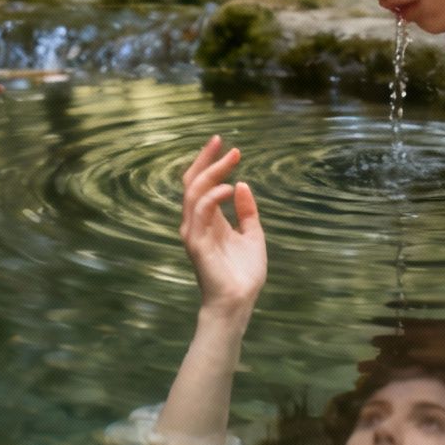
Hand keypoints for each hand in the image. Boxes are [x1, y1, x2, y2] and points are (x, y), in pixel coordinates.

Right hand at [180, 135, 265, 310]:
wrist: (238, 302)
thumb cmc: (243, 273)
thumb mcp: (252, 235)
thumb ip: (247, 212)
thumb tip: (243, 184)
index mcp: (208, 220)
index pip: (202, 184)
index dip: (211, 163)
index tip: (227, 145)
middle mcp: (196, 223)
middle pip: (192, 182)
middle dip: (206, 160)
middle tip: (223, 142)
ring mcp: (194, 232)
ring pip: (194, 193)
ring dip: (212, 172)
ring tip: (232, 160)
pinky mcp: (196, 243)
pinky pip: (201, 212)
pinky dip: (214, 196)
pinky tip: (231, 188)